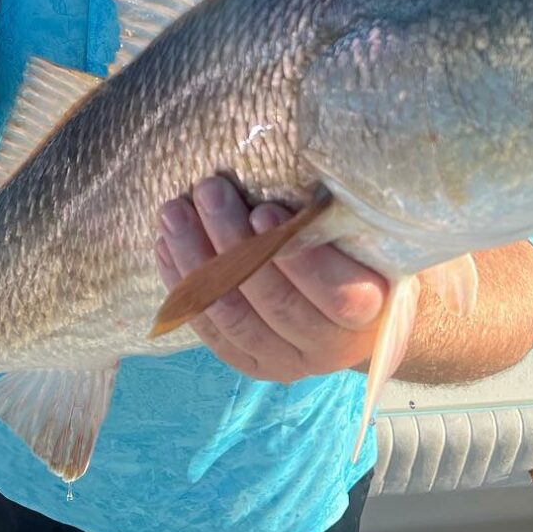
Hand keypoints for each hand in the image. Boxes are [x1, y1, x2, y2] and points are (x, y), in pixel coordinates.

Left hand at [155, 176, 388, 381]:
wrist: (355, 308)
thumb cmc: (359, 251)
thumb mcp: (362, 232)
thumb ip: (334, 216)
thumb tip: (287, 169)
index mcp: (368, 313)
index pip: (337, 294)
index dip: (299, 257)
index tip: (265, 210)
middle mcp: (326, 347)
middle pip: (274, 301)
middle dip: (233, 241)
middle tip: (208, 189)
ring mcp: (283, 360)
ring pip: (233, 316)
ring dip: (196, 261)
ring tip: (174, 212)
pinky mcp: (248, 362)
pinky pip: (208, 329)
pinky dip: (182, 288)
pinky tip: (164, 246)